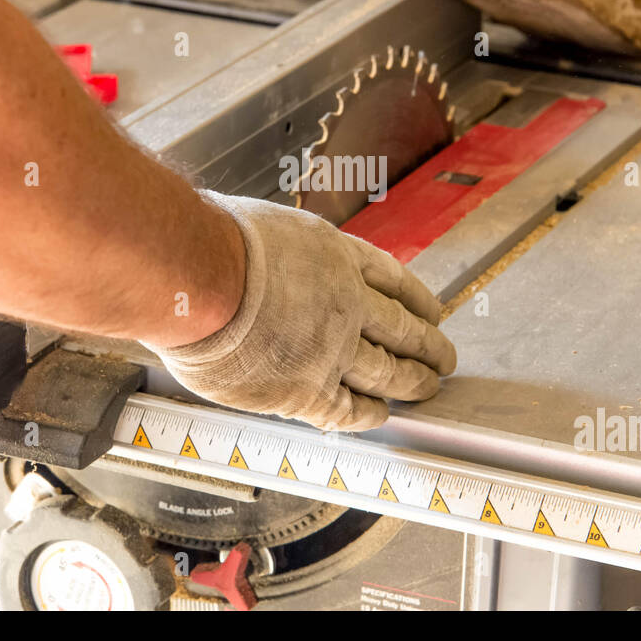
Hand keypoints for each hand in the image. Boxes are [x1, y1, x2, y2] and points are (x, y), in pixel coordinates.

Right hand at [143, 193, 456, 430]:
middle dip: (429, 346)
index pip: (393, 280)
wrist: (195, 278)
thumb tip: (273, 259)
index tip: (432, 311)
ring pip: (388, 371)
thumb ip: (285, 252)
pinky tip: (381, 415)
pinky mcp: (307, 390)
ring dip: (413, 382)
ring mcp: (332, 349)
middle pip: (403, 329)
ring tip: (427, 388)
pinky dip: (370, 414)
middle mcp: (347, 302)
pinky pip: (350, 409)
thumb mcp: (266, 224)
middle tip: (444, 358)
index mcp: (338, 256)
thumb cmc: (212, 243)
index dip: (417, 299)